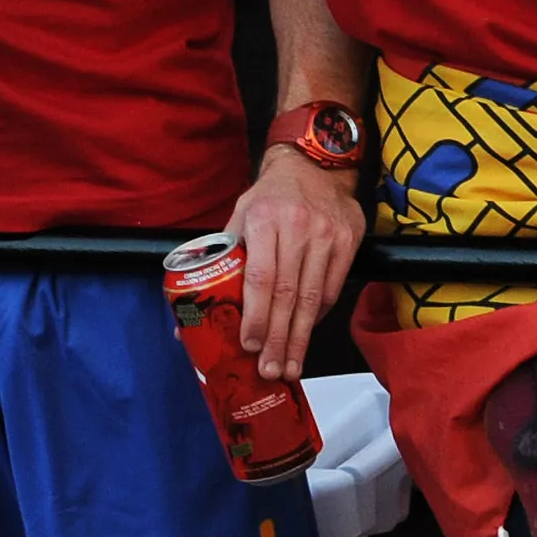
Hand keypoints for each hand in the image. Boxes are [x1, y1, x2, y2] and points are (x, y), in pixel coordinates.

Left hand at [224, 145, 364, 379]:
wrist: (314, 166)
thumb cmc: (270, 198)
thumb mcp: (240, 217)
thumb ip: (219, 260)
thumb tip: (189, 310)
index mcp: (263, 219)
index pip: (260, 276)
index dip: (256, 315)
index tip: (250, 345)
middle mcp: (297, 227)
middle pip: (288, 294)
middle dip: (278, 338)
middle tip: (270, 370)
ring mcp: (326, 236)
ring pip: (313, 298)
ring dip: (300, 338)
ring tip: (290, 366)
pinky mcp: (348, 243)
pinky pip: (332, 290)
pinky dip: (318, 317)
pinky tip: (305, 334)